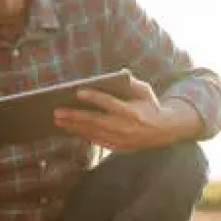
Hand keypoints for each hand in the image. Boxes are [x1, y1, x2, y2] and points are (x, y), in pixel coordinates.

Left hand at [54, 73, 200, 149]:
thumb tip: (120, 74)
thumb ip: (132, 83)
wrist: (164, 131)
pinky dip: (83, 135)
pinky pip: (97, 141)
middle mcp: (125, 127)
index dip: (94, 97)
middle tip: (57, 112)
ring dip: (74, 127)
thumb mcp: (146, 91)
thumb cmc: (151, 106)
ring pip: (93, 133)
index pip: (110, 103)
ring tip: (58, 121)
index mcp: (133, 111)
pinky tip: (70, 129)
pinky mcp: (118, 147)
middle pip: (96, 121)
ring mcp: (121, 139)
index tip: (78, 91)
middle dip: (75, 116)